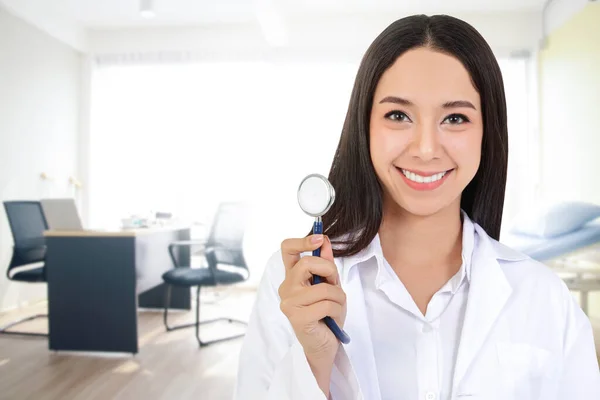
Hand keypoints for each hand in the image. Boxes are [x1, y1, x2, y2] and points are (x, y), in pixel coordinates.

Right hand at [278, 234, 346, 395]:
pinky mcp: (297, 317)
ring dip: (338, 297)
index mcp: (292, 277)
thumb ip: (326, 264)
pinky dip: (337, 310)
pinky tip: (332, 318)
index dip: (303, 241)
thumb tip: (324, 240)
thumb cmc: (326, 315)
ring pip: (323, 287)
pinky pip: (327, 304)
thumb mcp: (330, 285)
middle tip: (334, 285)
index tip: (319, 239)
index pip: (287, 249)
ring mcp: (289, 303)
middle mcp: (286, 287)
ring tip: (335, 307)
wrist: (324, 345)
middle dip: (329, 271)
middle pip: (307, 263)